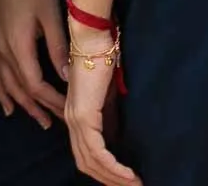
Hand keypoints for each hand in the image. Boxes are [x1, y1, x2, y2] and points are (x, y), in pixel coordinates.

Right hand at [0, 0, 67, 128]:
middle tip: (58, 125)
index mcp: (18, 46)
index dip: (52, 101)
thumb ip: (58, 48)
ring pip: (5, 85)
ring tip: (38, 121)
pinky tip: (6, 104)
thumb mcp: (51, 14)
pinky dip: (1, 92)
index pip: (36, 85)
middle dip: (40, 109)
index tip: (69, 111)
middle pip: (20, 89)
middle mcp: (2, 50)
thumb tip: (69, 77)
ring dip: (21, 105)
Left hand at [65, 21, 138, 185]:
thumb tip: (117, 137)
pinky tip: (129, 174)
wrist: (93, 37)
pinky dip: (113, 167)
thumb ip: (109, 116)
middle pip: (87, 164)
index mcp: (76, 116)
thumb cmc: (102, 59)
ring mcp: (76, 119)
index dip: (105, 172)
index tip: (126, 179)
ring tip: (136, 184)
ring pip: (92, 162)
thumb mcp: (108, 95)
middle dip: (111, 181)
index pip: (86, 154)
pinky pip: (97, 151)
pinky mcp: (84, 115)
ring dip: (115, 177)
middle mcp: (71, 120)